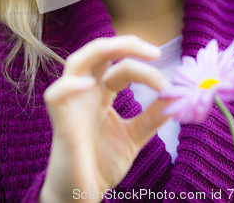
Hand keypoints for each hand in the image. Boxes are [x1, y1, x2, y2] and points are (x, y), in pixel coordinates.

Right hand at [39, 35, 173, 202]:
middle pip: (98, 53)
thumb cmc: (102, 164)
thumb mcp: (134, 136)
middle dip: (125, 44)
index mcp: (100, 92)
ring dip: (102, 50)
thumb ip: (152, 116)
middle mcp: (85, 92)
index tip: (169, 88)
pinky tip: (89, 84)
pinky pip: (56, 95)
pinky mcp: (61, 121)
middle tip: (154, 52)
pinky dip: (70, 85)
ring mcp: (71, 103)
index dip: (146, 71)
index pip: (121, 68)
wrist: (81, 196)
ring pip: (76, 62)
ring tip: (128, 48)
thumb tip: (177, 96)